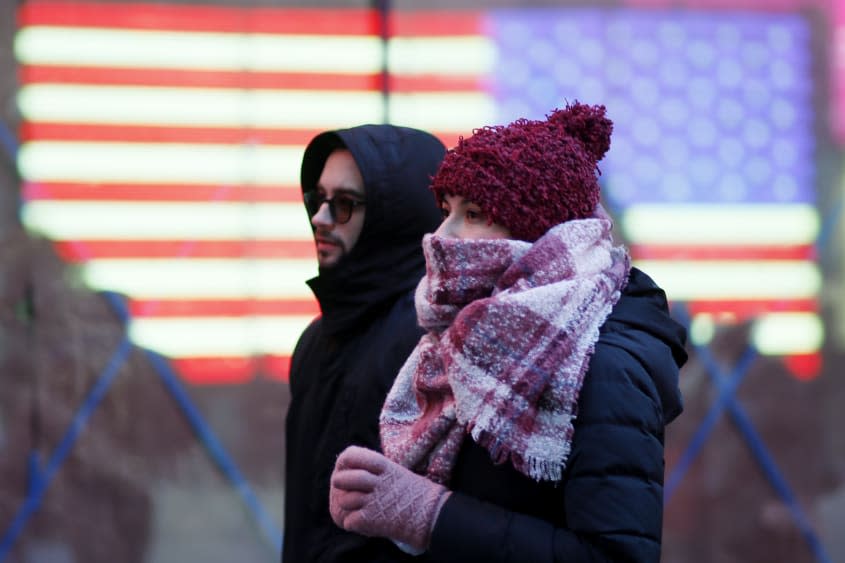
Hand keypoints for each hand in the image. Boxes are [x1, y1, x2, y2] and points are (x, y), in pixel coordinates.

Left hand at [329, 446, 450, 552]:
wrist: (433, 515)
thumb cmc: (415, 494)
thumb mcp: (397, 472)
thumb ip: (377, 471)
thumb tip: (354, 471)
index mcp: (384, 466)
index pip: (352, 455)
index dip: (345, 461)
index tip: (345, 466)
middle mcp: (378, 482)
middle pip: (343, 478)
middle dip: (339, 483)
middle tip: (342, 487)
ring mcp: (375, 501)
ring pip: (345, 501)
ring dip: (347, 506)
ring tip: (357, 508)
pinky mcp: (374, 520)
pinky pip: (350, 521)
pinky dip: (353, 524)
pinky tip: (363, 522)